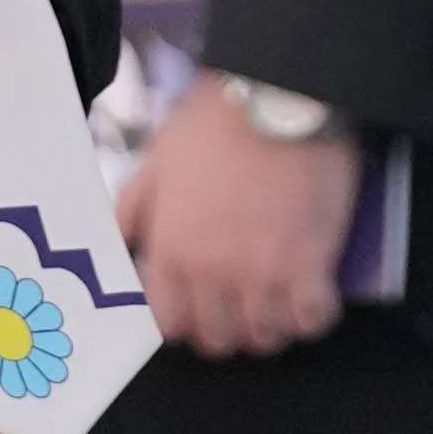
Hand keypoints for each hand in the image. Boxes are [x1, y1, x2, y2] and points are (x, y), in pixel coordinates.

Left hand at [118, 103, 364, 354]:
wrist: (279, 94)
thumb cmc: (215, 123)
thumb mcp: (156, 163)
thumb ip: (132, 212)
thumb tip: (118, 250)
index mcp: (172, 252)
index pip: (170, 326)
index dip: (185, 321)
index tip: (201, 307)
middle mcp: (212, 274)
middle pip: (219, 339)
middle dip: (229, 327)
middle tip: (244, 302)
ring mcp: (263, 275)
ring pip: (266, 337)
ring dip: (273, 324)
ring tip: (281, 298)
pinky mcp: (311, 267)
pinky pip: (312, 321)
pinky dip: (313, 315)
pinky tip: (313, 293)